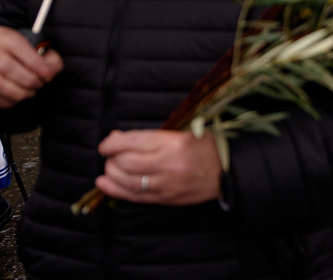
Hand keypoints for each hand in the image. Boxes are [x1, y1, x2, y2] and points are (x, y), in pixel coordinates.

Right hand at [0, 25, 63, 107]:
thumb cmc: (15, 52)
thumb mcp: (33, 46)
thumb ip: (47, 56)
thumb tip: (53, 68)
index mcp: (1, 36)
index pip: (17, 46)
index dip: (35, 62)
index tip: (47, 74)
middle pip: (5, 66)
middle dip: (27, 80)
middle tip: (39, 85)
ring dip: (16, 92)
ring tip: (28, 93)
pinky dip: (3, 101)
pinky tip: (14, 99)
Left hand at [96, 129, 222, 205]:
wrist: (227, 172)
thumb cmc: (205, 148)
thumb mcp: (183, 133)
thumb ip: (152, 137)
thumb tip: (118, 138)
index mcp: (175, 142)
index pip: (134, 141)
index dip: (113, 143)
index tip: (106, 144)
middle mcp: (169, 164)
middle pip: (126, 162)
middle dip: (112, 158)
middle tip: (111, 154)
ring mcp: (167, 184)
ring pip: (127, 180)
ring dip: (111, 173)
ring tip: (109, 167)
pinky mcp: (165, 198)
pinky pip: (135, 196)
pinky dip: (116, 190)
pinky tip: (105, 184)